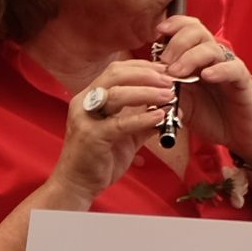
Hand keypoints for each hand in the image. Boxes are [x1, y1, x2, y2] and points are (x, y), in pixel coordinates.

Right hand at [43, 58, 185, 204]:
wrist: (79, 183)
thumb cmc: (101, 157)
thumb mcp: (128, 134)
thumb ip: (146, 120)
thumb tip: (172, 109)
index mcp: (91, 96)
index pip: (117, 70)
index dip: (144, 67)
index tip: (167, 71)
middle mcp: (85, 102)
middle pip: (116, 75)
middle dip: (147, 75)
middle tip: (170, 81)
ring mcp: (86, 118)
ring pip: (117, 95)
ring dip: (147, 93)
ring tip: (169, 96)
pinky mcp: (91, 136)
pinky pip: (120, 123)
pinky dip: (142, 118)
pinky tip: (160, 116)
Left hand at [150, 14, 251, 163]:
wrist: (240, 135)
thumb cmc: (211, 116)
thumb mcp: (180, 103)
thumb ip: (164, 91)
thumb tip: (142, 84)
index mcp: (196, 58)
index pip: (186, 28)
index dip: (173, 25)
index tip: (157, 34)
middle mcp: (213, 58)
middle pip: (198, 31)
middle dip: (177, 42)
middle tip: (165, 61)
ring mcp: (228, 67)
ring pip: (212, 48)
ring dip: (191, 57)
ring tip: (178, 72)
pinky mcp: (243, 81)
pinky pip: (233, 68)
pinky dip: (219, 70)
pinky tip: (206, 76)